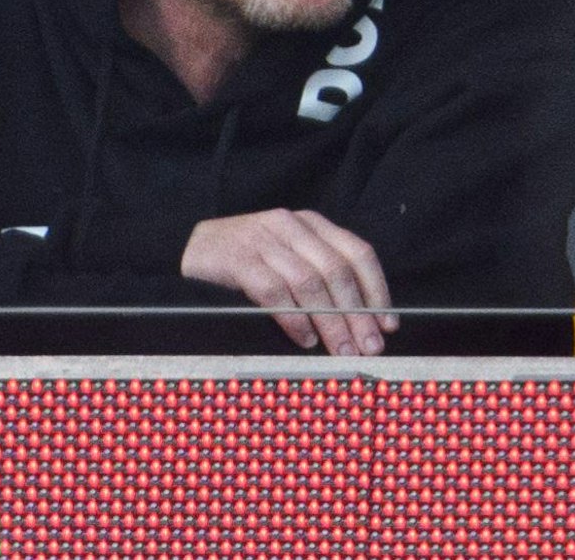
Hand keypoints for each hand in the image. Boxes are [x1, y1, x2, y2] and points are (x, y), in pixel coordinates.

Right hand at [180, 209, 396, 355]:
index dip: (378, 290)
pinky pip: (274, 291)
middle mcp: (292, 227)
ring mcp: (264, 240)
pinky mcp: (238, 258)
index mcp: (311, 225)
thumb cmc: (245, 260)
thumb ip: (320, 278)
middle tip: (368, 347)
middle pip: (337, 272)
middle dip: (358, 314)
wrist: (185, 248)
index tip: (388, 324)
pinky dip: (293, 318)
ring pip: (310, 282)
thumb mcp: (288, 257)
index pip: (357, 253)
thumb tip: (360, 324)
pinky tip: (304, 339)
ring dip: (331, 321)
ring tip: (340, 350)